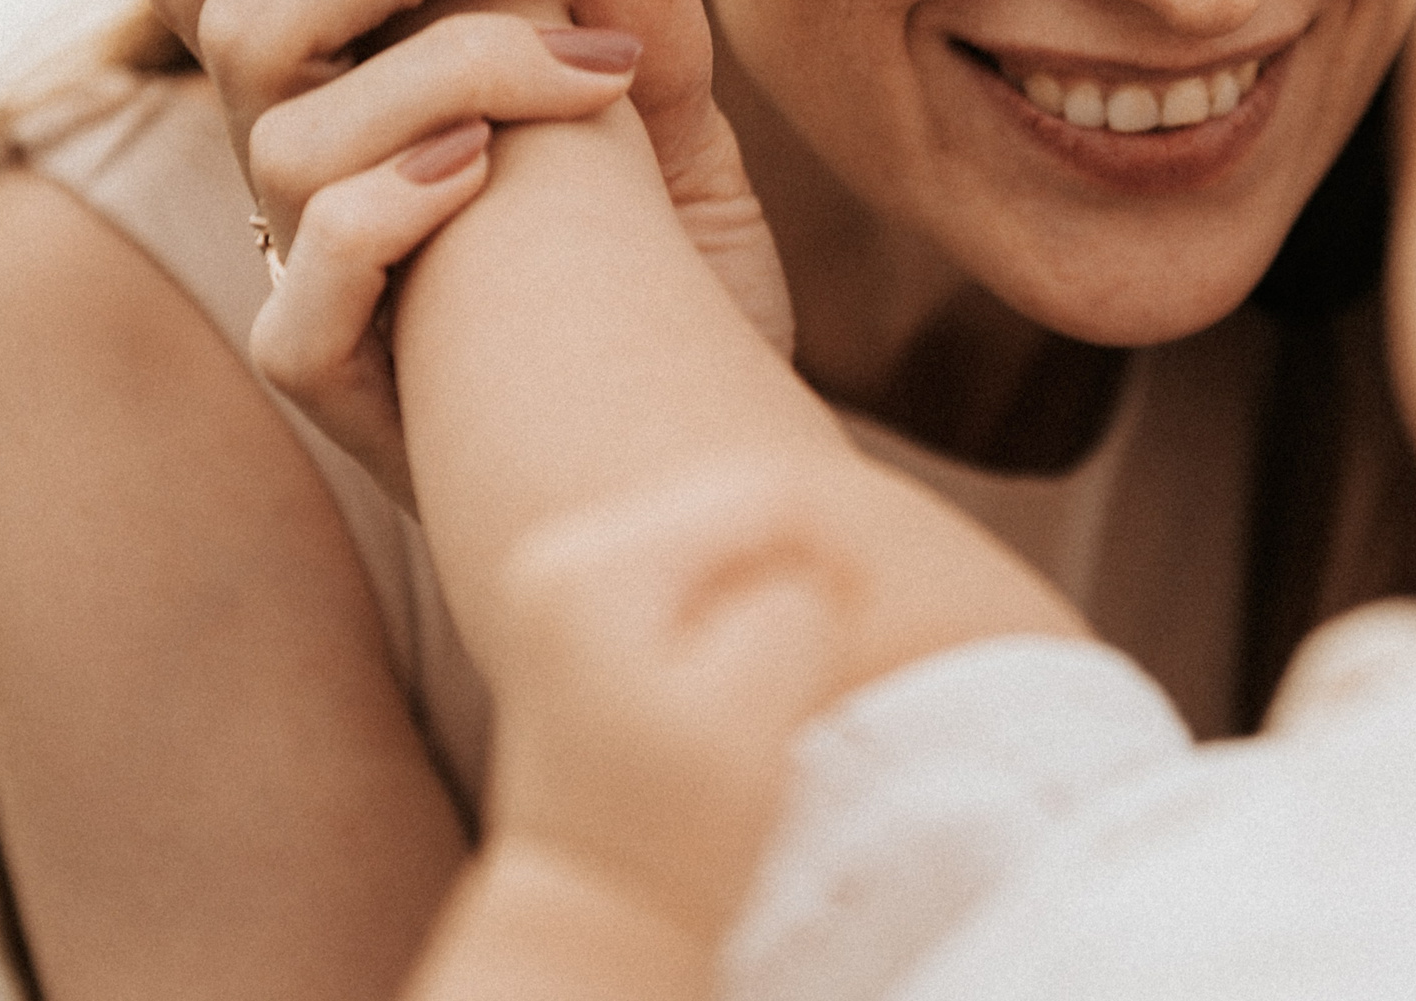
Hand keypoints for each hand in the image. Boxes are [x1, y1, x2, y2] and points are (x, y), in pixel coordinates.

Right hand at [132, 0, 792, 507]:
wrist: (699, 471)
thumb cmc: (671, 302)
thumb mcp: (678, 146)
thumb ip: (653, 32)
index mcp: (373, 81)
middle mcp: (319, 161)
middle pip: (245, 9)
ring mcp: (318, 268)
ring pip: (282, 131)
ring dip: (431, 70)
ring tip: (577, 74)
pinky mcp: (340, 378)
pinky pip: (303, 293)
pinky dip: (380, 219)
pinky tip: (475, 175)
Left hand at [487, 457, 851, 940]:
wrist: (595, 918)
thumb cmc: (672, 830)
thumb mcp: (751, 711)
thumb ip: (796, 606)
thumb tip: (809, 570)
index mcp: (593, 565)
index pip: (761, 496)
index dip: (835, 551)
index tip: (855, 631)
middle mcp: (561, 554)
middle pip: (731, 508)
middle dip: (796, 568)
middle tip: (820, 657)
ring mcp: (561, 584)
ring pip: (716, 540)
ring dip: (767, 594)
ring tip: (776, 678)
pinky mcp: (579, 619)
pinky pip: (689, 577)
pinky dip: (734, 614)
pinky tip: (740, 681)